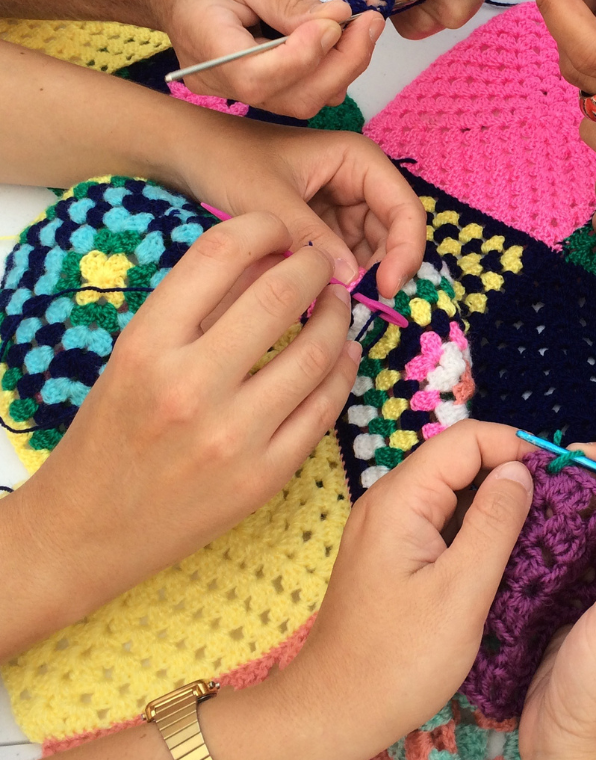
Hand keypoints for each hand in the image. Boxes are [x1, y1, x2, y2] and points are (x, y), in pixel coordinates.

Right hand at [1, 214, 358, 657]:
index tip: (282, 231)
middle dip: (315, 266)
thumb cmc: (112, 431)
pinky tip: (344, 353)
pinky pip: (326, 408)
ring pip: (317, 352)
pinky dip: (344, 371)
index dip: (263, 228)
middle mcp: (190, 387)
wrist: (88, 531)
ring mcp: (233, 436)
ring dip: (339, 316)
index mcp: (147, 345)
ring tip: (338, 304)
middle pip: (280, 295)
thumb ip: (199, 306)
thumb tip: (271, 255)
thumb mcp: (137, 355)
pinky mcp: (265, 476)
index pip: (220, 254)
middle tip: (322, 263)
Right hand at [157, 0, 382, 117]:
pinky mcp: (258, 92)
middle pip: (293, 97)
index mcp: (207, 48)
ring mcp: (238, 94)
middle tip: (369, 25)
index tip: (338, 20)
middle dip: (342, 64)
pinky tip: (343, 41)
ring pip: (303, 100)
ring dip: (342, 68)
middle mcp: (222, 84)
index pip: (261, 74)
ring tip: (362, 30)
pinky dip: (330, 71)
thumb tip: (340, 20)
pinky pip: (301, 93)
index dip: (306, 54)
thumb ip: (292, 2)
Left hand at [169, 115, 426, 295]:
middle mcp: (358, 182)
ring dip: (361, 277)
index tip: (387, 287)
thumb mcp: (267, 200)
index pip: (404, 208)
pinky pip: (344, 257)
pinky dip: (339, 278)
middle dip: (383, 268)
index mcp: (357, 160)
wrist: (186, 153)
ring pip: (370, 251)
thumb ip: (310, 237)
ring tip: (336, 303)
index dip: (406, 249)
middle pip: (393, 233)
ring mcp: (341, 206)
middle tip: (360, 306)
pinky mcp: (323, 227)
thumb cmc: (226, 160)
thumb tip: (350, 281)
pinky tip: (321, 296)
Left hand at [203, 421, 536, 759]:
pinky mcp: (392, 552)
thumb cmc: (398, 661)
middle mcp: (389, 500)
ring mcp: (387, 526)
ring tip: (540, 526)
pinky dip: (475, 525)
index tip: (560, 474)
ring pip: (452, 489)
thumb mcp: (461, 592)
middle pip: (459, 459)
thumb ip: (494, 523)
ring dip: (495, 500)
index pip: (467, 439)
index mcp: (401, 499)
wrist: (332, 713)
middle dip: (509, 472)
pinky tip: (503, 551)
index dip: (516, 447)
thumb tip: (520, 470)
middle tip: (557, 502)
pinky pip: (441, 519)